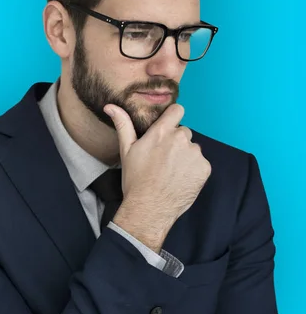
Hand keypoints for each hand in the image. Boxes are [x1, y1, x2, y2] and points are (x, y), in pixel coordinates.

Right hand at [104, 103, 211, 251]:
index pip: (177, 110)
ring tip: (171, 172)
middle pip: (183, 132)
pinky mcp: (204, 168)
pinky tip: (180, 179)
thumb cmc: (135, 179)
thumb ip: (123, 124)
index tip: (168, 126)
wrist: (150, 207)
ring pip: (192, 149)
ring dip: (185, 156)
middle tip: (163, 159)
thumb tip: (110, 106)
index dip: (173, 117)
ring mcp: (195, 154)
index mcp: (161, 132)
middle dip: (176, 142)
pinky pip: (200, 163)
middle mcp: (181, 139)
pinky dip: (193, 170)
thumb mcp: (126, 150)